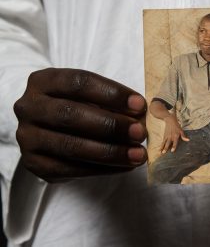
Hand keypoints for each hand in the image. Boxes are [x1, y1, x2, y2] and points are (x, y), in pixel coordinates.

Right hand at [14, 68, 147, 181]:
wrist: (46, 128)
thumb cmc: (77, 105)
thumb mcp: (89, 95)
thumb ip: (111, 102)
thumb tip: (141, 116)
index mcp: (44, 81)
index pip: (79, 82)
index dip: (112, 93)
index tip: (140, 105)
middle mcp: (29, 107)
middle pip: (71, 115)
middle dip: (111, 125)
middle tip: (140, 132)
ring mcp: (28, 137)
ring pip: (71, 146)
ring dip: (110, 152)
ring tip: (138, 154)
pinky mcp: (35, 164)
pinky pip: (72, 169)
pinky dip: (103, 169)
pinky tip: (125, 166)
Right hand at [160, 114, 188, 152]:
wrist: (170, 121)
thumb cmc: (177, 126)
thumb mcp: (181, 131)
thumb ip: (183, 136)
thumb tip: (188, 140)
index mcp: (175, 136)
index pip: (175, 142)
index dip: (173, 146)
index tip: (172, 151)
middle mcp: (171, 137)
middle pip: (168, 143)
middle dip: (165, 148)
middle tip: (163, 152)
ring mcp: (167, 136)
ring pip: (164, 143)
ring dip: (162, 147)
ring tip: (160, 152)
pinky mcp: (164, 136)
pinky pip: (162, 141)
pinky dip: (161, 145)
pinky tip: (159, 149)